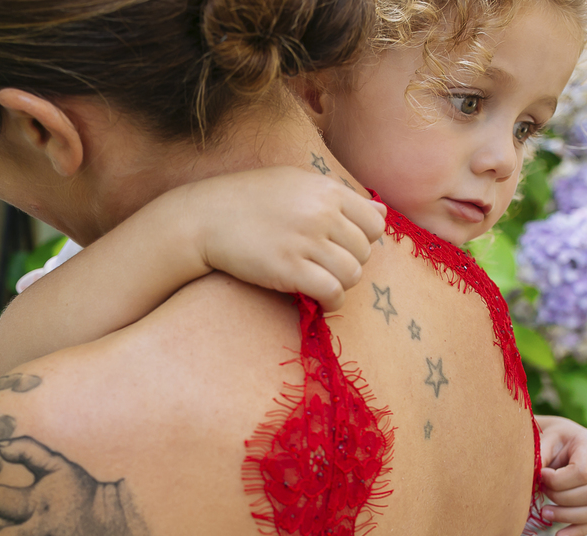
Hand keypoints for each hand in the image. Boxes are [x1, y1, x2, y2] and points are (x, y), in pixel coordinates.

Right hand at [186, 166, 387, 311]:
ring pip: (352, 274)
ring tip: (322, 282)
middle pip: (364, 252)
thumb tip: (383, 212)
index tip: (341, 247)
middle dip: (350, 264)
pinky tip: (319, 299)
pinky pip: (332, 292)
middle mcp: (320, 214)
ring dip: (341, 284)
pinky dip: (331, 301)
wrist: (203, 217)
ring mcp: (305, 242)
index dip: (363, 240)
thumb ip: (339, 197)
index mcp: (326, 190)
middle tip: (326, 267)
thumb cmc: (248, 199)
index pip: (374, 223)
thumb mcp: (295, 183)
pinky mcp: (289, 269)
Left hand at [537, 415, 586, 535]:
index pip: (583, 472)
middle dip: (563, 498)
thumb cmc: (549, 439)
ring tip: (544, 513)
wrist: (561, 441)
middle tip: (543, 492)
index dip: (558, 481)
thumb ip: (541, 456)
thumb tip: (535, 477)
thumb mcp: (544, 439)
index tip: (540, 476)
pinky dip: (576, 531)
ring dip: (568, 516)